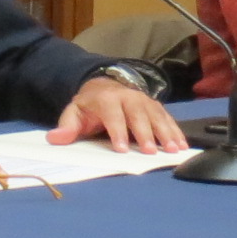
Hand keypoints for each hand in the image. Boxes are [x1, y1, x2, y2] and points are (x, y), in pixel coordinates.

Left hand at [49, 76, 187, 151]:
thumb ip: (67, 126)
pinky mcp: (155, 106)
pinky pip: (167, 117)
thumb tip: (54, 138)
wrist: (104, 85)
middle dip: (144, 133)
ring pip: (156, 116)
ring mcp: (144, 100)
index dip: (117, 132)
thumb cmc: (89, 105)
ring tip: (173, 149)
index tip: (122, 149)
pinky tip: (182, 144)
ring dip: (165, 133)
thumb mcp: (74, 112)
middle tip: (149, 151)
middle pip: (138, 115)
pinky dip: (175, 130)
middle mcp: (128, 97)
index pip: (113, 115)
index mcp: (107, 98)